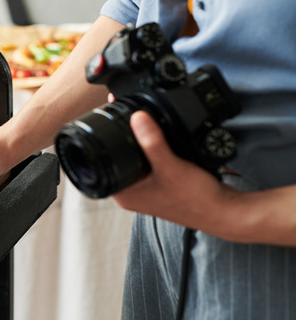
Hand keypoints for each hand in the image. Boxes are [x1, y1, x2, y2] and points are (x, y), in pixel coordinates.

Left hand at [112, 111, 231, 229]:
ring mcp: (146, 191)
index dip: (104, 141)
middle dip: (122, 139)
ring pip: (134, 161)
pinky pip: (149, 164)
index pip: (103, 163)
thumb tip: (137, 118)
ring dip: (138, 144)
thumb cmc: (197, 199)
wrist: (225, 212)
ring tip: (141, 126)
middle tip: (126, 117)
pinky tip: (159, 141)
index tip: (109, 121)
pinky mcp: (160, 187)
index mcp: (125, 195)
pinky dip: (151, 151)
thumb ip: (152, 142)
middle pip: (118, 160)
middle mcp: (132, 195)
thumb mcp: (171, 167)